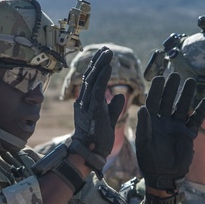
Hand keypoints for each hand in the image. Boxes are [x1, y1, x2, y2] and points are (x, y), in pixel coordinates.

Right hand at [68, 47, 123, 175]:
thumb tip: (120, 95)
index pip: (92, 81)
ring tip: (108, 52)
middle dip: (99, 61)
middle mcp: (84, 102)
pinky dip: (103, 76)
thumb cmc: (98, 141)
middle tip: (106, 49)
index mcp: (87, 104)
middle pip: (90, 76)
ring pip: (92, 79)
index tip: (105, 56)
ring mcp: (87, 105)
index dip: (98, 68)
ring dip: (101, 64)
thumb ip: (113, 108)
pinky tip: (108, 66)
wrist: (90, 154)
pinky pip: (97, 89)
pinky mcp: (93, 109)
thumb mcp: (108, 121)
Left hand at [135, 73, 204, 192]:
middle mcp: (164, 121)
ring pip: (183, 107)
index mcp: (151, 121)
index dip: (156, 90)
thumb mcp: (144, 142)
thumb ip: (145, 126)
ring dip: (187, 95)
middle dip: (172, 88)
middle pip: (169, 101)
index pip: (153, 102)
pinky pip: (196, 120)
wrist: (164, 175)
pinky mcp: (188, 134)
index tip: (160, 78)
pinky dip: (201, 111)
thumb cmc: (150, 160)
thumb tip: (143, 108)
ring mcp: (177, 127)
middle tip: (176, 75)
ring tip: (191, 82)